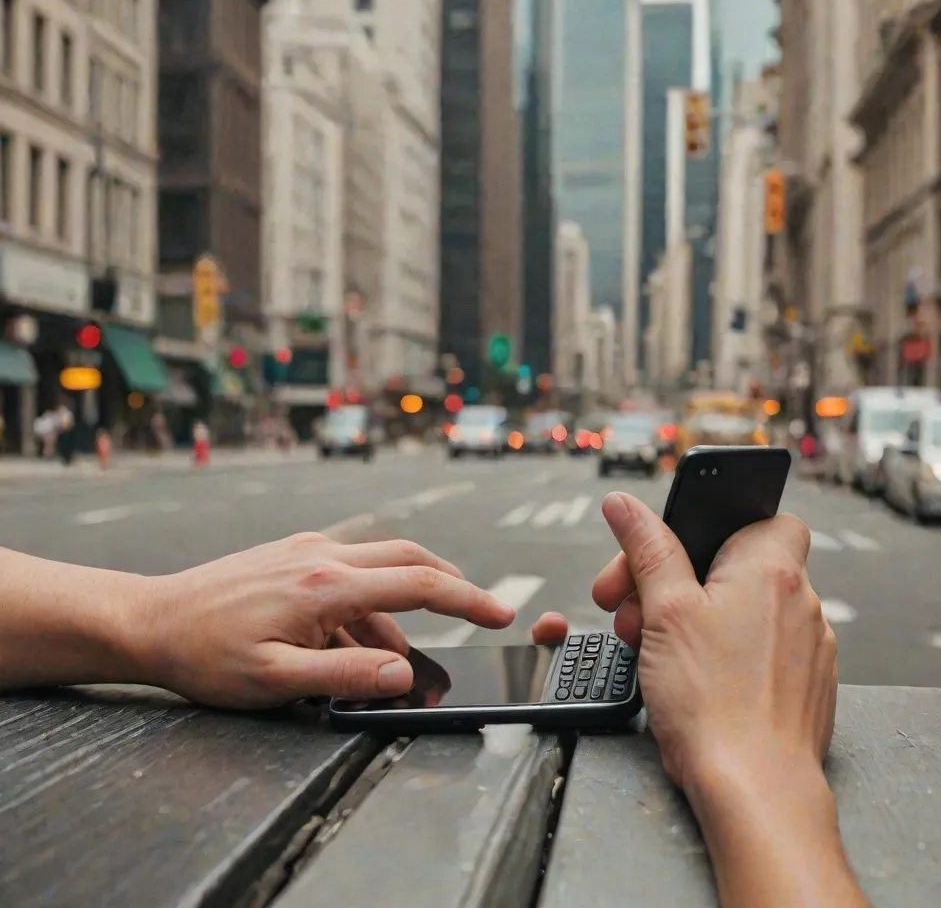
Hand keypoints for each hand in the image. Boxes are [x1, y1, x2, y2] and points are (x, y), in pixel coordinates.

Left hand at [136, 534, 515, 708]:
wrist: (149, 620)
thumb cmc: (206, 654)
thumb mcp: (276, 680)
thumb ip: (347, 674)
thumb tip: (405, 670)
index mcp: (326, 584)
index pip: (417, 584)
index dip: (468, 599)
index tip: (501, 612)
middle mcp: (323, 555)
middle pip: (408, 556)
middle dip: (449, 583)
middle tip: (478, 608)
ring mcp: (306, 550)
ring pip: (378, 565)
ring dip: (399, 605)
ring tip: (395, 656)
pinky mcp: (292, 555)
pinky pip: (347, 573)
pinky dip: (366, 603)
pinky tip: (352, 640)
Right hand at [593, 493, 836, 797]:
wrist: (754, 792)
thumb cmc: (713, 704)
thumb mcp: (663, 611)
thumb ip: (647, 549)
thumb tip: (627, 506)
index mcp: (772, 569)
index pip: (761, 515)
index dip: (712, 527)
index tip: (670, 551)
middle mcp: (802, 602)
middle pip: (737, 566)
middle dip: (680, 580)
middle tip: (635, 607)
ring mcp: (810, 648)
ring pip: (746, 611)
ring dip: (699, 618)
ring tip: (655, 648)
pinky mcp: (808, 687)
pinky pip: (763, 651)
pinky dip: (729, 654)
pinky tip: (693, 678)